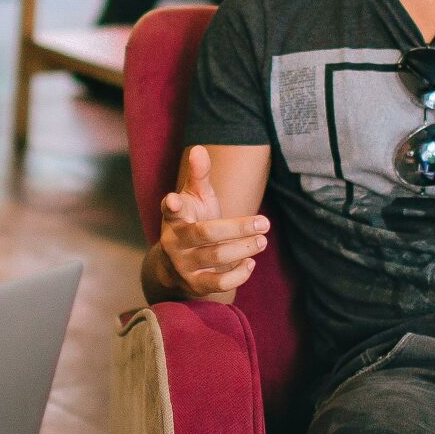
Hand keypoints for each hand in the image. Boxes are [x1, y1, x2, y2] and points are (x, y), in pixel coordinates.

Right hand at [158, 144, 269, 297]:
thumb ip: (199, 175)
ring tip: (263, 240)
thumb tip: (199, 149)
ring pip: (215, 257)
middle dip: (237, 228)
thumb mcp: (195, 197)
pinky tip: (251, 262)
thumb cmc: (193, 220)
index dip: (172, 205)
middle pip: (205, 234)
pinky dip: (239, 274)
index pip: (170, 209)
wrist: (176, 263)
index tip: (174, 200)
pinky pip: (219, 283)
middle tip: (265, 222)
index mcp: (174, 217)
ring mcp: (183, 265)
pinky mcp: (195, 284)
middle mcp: (174, 242)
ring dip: (243, 248)